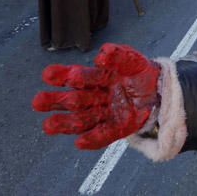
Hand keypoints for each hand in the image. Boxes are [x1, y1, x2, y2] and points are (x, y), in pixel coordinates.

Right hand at [32, 43, 159, 148]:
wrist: (159, 89)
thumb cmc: (138, 72)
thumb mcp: (130, 58)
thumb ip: (117, 54)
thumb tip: (102, 54)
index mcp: (96, 78)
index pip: (78, 77)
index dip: (63, 75)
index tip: (48, 74)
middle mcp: (96, 97)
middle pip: (74, 100)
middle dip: (56, 101)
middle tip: (37, 101)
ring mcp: (105, 114)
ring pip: (82, 120)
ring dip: (65, 123)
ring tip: (48, 126)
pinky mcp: (116, 128)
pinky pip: (102, 136)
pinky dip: (91, 139)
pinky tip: (79, 142)